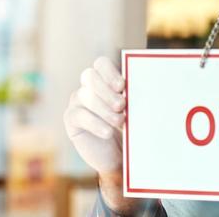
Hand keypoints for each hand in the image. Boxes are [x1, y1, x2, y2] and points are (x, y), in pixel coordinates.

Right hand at [64, 56, 135, 211]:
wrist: (117, 155)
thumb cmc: (129, 127)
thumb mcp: (135, 111)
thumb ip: (134, 97)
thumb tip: (147, 87)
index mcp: (105, 78)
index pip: (101, 64)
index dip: (110, 72)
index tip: (122, 86)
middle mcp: (88, 86)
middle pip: (90, 76)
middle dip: (106, 90)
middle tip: (121, 104)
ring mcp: (78, 101)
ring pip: (86, 96)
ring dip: (104, 109)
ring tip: (120, 121)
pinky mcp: (71, 118)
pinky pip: (79, 115)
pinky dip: (96, 124)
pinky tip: (108, 132)